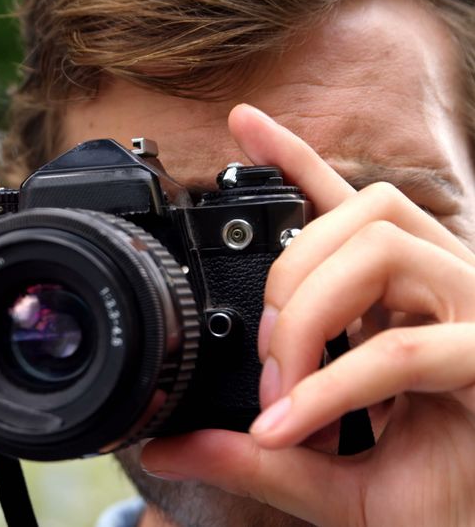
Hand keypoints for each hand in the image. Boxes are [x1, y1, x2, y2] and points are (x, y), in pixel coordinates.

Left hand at [139, 105, 474, 525]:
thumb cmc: (427, 501)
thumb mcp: (320, 478)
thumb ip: (249, 454)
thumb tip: (165, 445)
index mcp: (406, 299)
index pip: (351, 206)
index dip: (298, 158)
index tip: (241, 123)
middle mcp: (448, 291)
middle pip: (363, 214)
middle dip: (290, 278)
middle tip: (267, 359)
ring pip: (386, 247)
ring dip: (312, 313)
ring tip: (285, 389)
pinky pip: (406, 345)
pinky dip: (334, 385)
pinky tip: (291, 425)